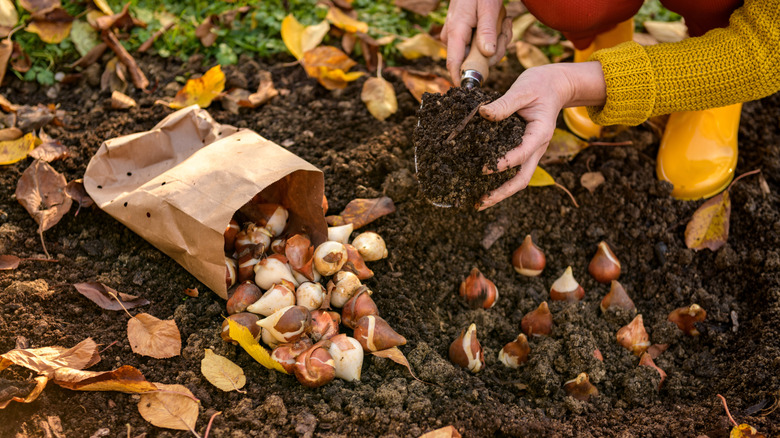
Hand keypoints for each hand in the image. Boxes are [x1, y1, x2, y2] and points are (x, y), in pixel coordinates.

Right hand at [441, 0, 510, 85]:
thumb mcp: (487, 7)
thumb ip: (486, 31)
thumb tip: (487, 55)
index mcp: (456, 32)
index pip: (454, 64)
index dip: (462, 79)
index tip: (475, 90)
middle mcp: (454, 37)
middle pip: (474, 61)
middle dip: (495, 50)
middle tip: (505, 29)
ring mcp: (459, 37)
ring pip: (482, 54)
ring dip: (499, 40)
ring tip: (504, 20)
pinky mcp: (466, 35)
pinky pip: (482, 45)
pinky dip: (496, 36)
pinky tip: (502, 21)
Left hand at [477, 62, 607, 209]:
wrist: (555, 86)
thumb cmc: (540, 85)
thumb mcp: (522, 89)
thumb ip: (504, 103)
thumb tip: (483, 113)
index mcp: (540, 133)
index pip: (522, 153)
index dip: (503, 163)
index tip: (484, 169)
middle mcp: (537, 147)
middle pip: (522, 179)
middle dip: (502, 193)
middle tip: (480, 203)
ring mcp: (531, 151)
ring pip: (518, 179)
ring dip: (500, 192)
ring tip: (478, 202)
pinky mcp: (523, 150)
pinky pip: (513, 170)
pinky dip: (499, 180)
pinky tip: (482, 185)